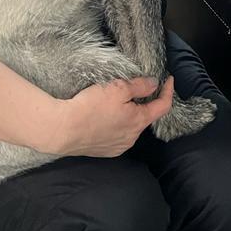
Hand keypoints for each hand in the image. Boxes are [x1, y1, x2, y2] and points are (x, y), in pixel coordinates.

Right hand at [50, 76, 174, 156]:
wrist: (62, 129)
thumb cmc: (90, 107)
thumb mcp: (118, 88)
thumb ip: (139, 85)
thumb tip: (154, 84)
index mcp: (138, 121)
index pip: (163, 106)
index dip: (168, 91)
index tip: (168, 80)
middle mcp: (132, 137)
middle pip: (145, 116)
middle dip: (143, 102)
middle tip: (133, 87)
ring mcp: (118, 146)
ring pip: (130, 126)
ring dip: (128, 114)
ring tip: (114, 102)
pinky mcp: (105, 151)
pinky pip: (117, 135)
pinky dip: (116, 124)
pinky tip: (104, 117)